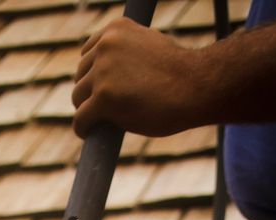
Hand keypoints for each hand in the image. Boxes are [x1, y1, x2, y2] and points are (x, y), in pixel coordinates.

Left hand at [72, 19, 209, 137]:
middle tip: (108, 110)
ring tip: (105, 121)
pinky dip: (83, 129)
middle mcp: (106, 45)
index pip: (88, 53)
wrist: (197, 87)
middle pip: (80, 76)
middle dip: (90, 94)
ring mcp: (103, 71)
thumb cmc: (179, 73)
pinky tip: (90, 134)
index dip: (94, 75)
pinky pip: (81, 119)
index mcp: (116, 29)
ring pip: (78, 98)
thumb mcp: (148, 48)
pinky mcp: (103, 97)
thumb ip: (126, 54)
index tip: (104, 89)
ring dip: (88, 112)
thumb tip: (107, 75)